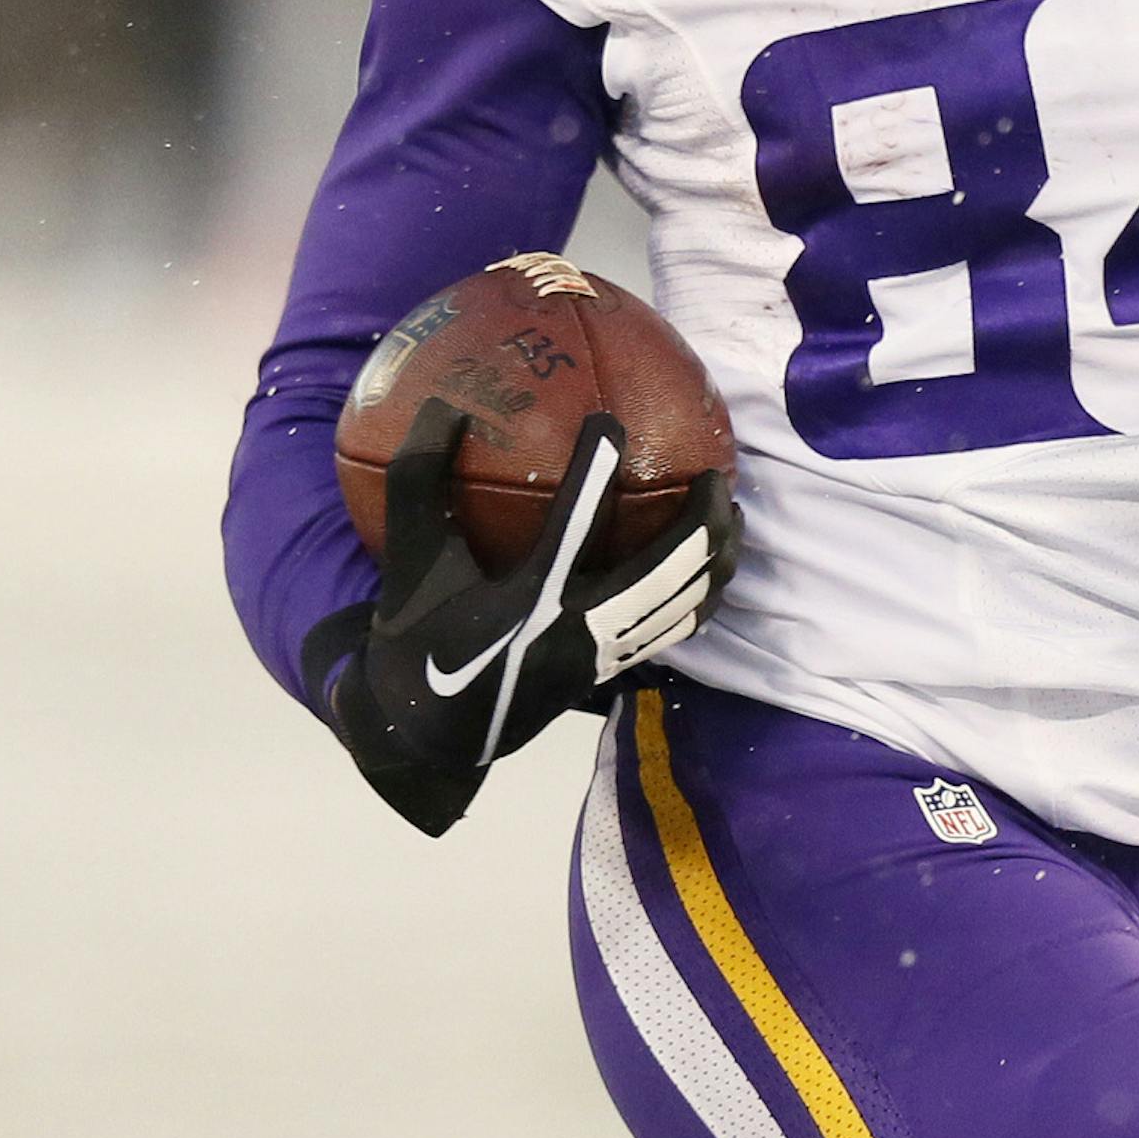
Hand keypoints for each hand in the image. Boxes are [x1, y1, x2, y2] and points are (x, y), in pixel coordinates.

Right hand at [320, 400, 739, 832]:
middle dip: (698, 525)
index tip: (609, 422)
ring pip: (681, 607)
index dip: (592, 475)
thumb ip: (419, 480)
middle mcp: (574, 634)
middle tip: (715, 471)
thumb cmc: (413, 637)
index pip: (570, 530)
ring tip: (731, 512)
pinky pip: (674, 630)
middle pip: (663, 577)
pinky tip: (710, 564)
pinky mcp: (613, 672)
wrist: (429, 733)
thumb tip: (443, 403)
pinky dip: (701, 594)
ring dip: (714, 560)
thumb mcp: (407, 560)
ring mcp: (601, 659)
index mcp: (524, 604)